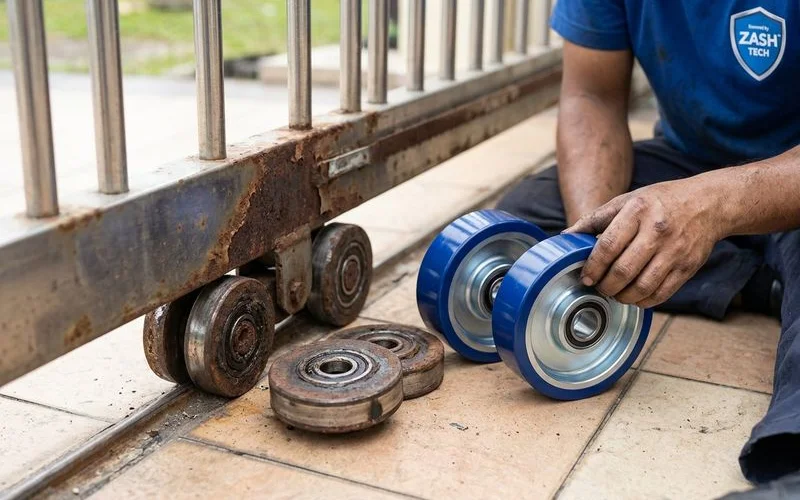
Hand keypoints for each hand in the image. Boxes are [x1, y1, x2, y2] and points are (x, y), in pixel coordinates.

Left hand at [564, 178, 725, 307]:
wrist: (707, 204)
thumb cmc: (660, 202)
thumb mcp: (626, 200)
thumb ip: (595, 219)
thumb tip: (566, 237)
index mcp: (638, 211)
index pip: (608, 246)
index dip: (593, 267)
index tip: (585, 277)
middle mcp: (658, 231)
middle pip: (624, 270)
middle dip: (605, 286)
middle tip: (598, 287)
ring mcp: (675, 251)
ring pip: (642, 287)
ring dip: (623, 297)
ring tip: (614, 293)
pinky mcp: (687, 267)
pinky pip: (662, 294)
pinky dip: (643, 301)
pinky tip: (634, 296)